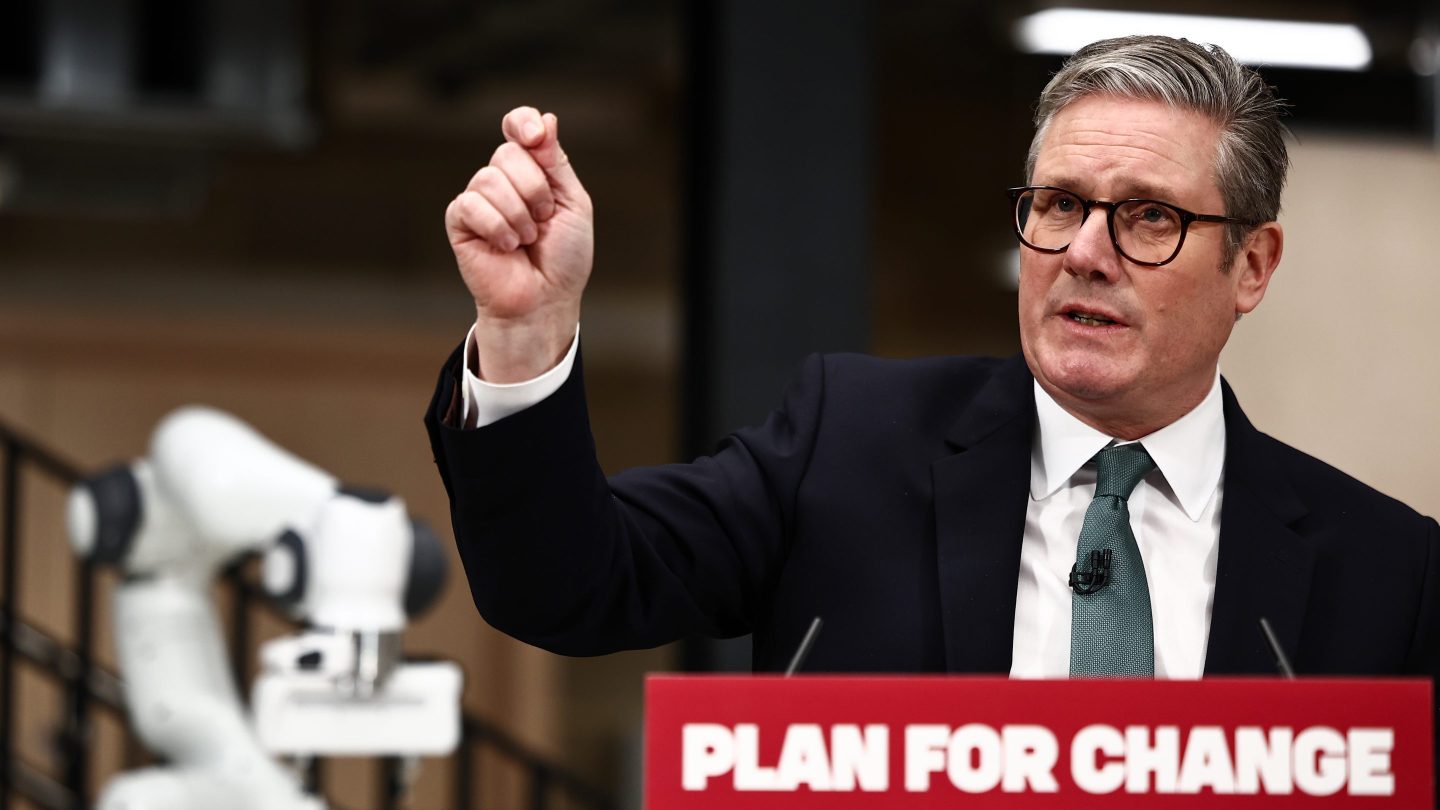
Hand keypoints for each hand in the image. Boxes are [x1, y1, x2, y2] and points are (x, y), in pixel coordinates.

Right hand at [445, 107, 593, 381]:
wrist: (545, 300)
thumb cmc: (563, 257)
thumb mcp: (573, 204)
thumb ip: (556, 163)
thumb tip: (545, 120)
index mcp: (532, 170)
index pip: (518, 127)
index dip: (522, 123)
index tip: (536, 137)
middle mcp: (503, 179)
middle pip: (508, 153)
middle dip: (535, 189)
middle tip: (543, 220)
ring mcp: (479, 199)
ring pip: (489, 179)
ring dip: (518, 215)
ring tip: (526, 240)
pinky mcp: (460, 221)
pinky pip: (471, 205)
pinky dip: (497, 227)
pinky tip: (507, 246)